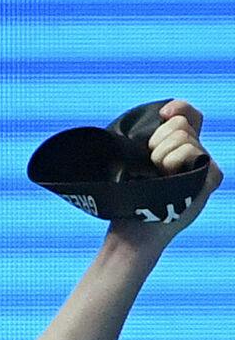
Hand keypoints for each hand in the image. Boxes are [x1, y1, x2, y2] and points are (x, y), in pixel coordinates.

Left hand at [108, 99, 220, 251]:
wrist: (132, 231)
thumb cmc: (129, 199)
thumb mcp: (133, 165)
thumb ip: (144, 142)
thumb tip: (149, 122)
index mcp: (178, 147)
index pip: (188, 115)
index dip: (178, 108)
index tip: (162, 113)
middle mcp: (195, 153)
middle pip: (181, 124)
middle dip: (158, 141)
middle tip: (149, 165)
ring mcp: (204, 165)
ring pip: (185, 137)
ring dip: (161, 156)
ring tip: (157, 176)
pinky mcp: (211, 178)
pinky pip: (194, 153)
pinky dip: (175, 162)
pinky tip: (171, 178)